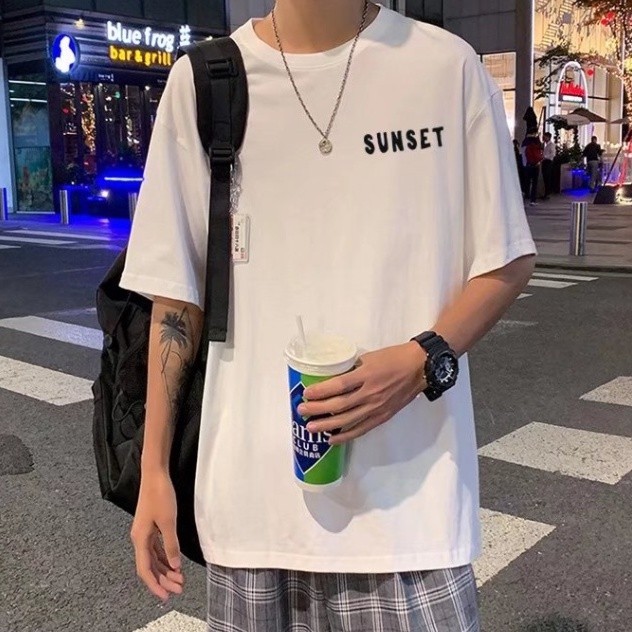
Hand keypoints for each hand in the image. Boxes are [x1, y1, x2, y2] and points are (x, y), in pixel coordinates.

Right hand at [131, 470, 184, 601]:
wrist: (154, 475)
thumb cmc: (160, 495)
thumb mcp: (168, 521)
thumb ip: (171, 544)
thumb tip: (175, 565)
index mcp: (140, 539)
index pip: (145, 570)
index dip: (155, 584)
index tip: (166, 595)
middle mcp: (139, 538)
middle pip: (150, 566)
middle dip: (164, 579)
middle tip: (179, 588)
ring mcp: (144, 532)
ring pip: (153, 558)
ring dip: (165, 569)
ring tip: (180, 578)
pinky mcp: (150, 526)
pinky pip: (156, 548)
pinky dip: (165, 557)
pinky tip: (174, 563)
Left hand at [298, 342, 426, 444]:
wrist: (420, 368)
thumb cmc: (393, 358)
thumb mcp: (369, 357)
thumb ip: (352, 370)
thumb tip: (333, 379)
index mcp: (367, 375)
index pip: (339, 385)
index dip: (321, 391)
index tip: (306, 393)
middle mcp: (371, 393)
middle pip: (340, 405)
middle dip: (318, 409)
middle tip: (302, 411)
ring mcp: (377, 407)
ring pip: (348, 420)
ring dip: (327, 425)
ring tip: (311, 428)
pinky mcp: (382, 417)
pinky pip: (361, 429)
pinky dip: (346, 435)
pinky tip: (332, 438)